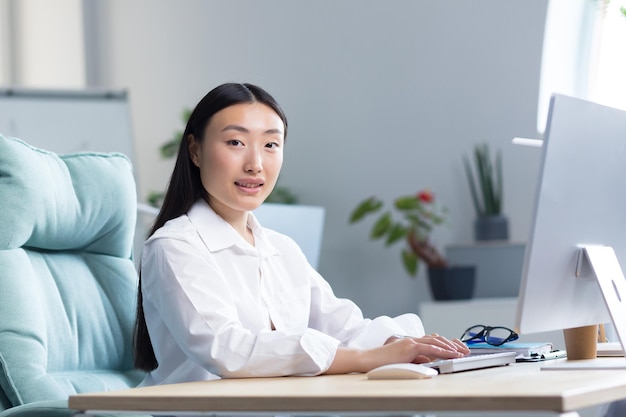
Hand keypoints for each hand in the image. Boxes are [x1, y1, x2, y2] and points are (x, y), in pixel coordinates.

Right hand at [325, 334, 469, 374]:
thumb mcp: (404, 360)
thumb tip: (430, 361)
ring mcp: (410, 342)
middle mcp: (412, 339)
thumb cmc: (384, 362)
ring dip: (450, 347)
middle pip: (437, 338)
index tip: (458, 349)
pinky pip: (428, 347)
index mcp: (411, 342)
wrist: (370, 359)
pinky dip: (440, 350)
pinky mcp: (408, 347)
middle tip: (465, 350)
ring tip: (461, 353)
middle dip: (453, 344)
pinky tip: (448, 353)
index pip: (433, 340)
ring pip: (435, 341)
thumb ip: (417, 359)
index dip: (447, 344)